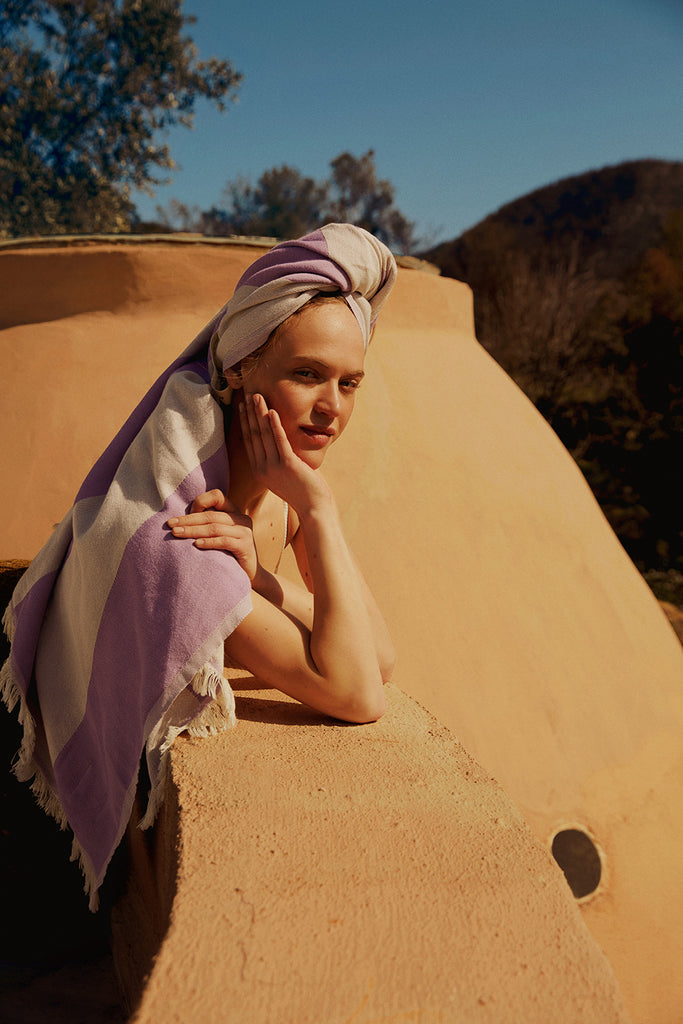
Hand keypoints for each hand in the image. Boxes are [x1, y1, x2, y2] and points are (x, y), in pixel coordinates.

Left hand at [167, 489, 258, 579]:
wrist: (250, 574)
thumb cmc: (230, 554)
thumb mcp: (220, 535)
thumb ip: (208, 524)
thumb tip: (180, 520)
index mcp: (234, 512)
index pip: (217, 496)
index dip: (200, 501)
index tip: (185, 515)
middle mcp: (241, 519)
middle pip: (211, 515)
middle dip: (188, 520)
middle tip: (171, 524)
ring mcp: (245, 532)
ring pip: (215, 527)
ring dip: (193, 530)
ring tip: (177, 533)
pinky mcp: (245, 546)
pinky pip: (224, 541)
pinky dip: (209, 542)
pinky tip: (196, 545)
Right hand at [240, 394, 331, 513]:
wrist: (314, 508)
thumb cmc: (303, 490)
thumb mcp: (285, 473)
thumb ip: (279, 457)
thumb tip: (281, 440)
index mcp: (259, 470)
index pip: (249, 441)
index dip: (246, 421)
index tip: (243, 406)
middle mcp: (262, 468)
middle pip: (253, 434)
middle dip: (250, 412)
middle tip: (248, 394)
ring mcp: (274, 467)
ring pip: (264, 435)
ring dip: (260, 413)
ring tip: (257, 396)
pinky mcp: (288, 465)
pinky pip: (280, 441)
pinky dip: (275, 425)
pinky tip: (272, 411)